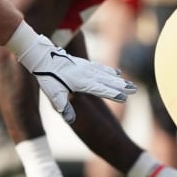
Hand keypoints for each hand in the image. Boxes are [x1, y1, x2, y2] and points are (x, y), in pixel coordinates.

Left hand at [14, 33, 135, 123]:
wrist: (42, 56)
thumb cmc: (46, 78)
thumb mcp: (53, 94)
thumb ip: (64, 106)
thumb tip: (70, 120)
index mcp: (81, 83)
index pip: (100, 90)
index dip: (112, 94)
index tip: (125, 98)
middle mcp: (86, 74)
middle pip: (107, 81)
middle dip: (121, 86)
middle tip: (134, 90)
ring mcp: (85, 68)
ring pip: (106, 74)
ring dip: (118, 79)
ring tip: (130, 84)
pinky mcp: (82, 63)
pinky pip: (99, 68)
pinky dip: (109, 71)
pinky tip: (115, 73)